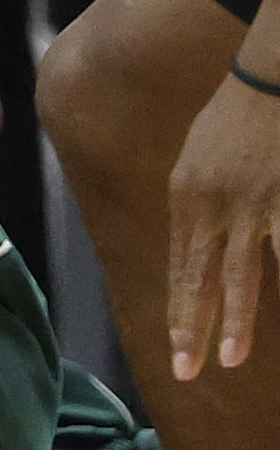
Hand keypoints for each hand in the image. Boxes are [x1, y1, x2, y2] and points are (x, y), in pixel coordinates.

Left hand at [169, 70, 279, 374]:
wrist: (266, 77)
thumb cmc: (234, 121)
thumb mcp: (197, 167)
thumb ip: (201, 212)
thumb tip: (203, 257)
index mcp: (187, 199)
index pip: (181, 269)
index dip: (182, 313)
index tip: (180, 353)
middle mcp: (213, 206)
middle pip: (203, 279)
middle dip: (198, 328)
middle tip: (189, 371)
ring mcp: (253, 205)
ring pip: (244, 274)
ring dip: (238, 319)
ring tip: (230, 360)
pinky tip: (277, 306)